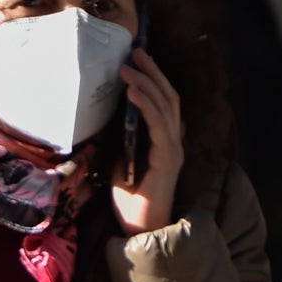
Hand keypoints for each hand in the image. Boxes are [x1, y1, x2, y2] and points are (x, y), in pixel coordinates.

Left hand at [112, 50, 186, 233]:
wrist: (139, 229)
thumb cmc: (131, 199)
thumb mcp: (121, 160)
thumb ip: (123, 139)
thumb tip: (108, 115)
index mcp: (164, 141)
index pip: (164, 102)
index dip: (154, 79)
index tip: (138, 59)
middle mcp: (173, 142)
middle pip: (168, 97)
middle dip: (152, 72)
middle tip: (136, 52)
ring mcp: (172, 150)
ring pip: (165, 107)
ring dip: (146, 84)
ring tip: (129, 68)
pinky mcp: (166, 160)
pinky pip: (158, 126)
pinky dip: (145, 106)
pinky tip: (132, 93)